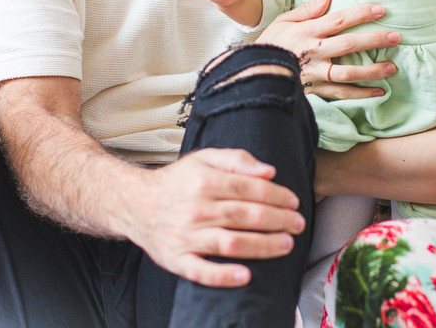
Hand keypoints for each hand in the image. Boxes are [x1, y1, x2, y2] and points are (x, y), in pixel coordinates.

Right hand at [129, 148, 305, 286]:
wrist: (136, 204)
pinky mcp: (176, 259)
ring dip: (264, 245)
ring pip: (231, 242)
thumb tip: (269, 171)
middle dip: (278, 220)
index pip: (249, 189)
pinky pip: (202, 271)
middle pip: (245, 215)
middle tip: (298, 224)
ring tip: (286, 244)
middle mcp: (194, 208)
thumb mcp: (203, 159)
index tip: (294, 201)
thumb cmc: (178, 182)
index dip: (277, 195)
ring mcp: (185, 236)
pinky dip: (224, 275)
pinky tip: (246, 275)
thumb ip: (237, 159)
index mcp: (203, 181)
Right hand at [256, 0, 398, 99]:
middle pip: (349, 44)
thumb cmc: (269, 44)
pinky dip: (361, 94)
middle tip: (396, 37)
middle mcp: (314, 52)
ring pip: (349, 73)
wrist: (251, 74)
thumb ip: (307, 10)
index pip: (339, 20)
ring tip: (392, 67)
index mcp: (307, 32)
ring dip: (373, 71)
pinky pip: (341, 94)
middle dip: (374, 40)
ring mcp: (316, 73)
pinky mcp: (315, 91)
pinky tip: (379, 92)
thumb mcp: (283, 22)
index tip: (381, 10)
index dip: (361, 14)